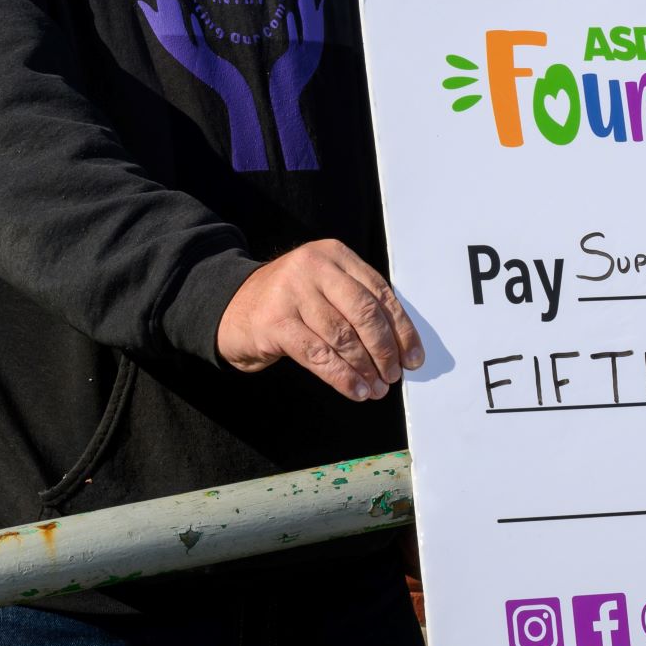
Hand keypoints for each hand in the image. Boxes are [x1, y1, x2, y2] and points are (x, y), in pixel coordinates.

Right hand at [216, 238, 423, 401]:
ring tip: (378, 389)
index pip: (380, 292)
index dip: (401, 328)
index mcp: (334, 254)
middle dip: (385, 350)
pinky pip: (318, 354)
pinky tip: (355, 391)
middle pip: (365, 312)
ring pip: (343, 336)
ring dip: (366, 368)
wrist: (231, 308)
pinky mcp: (275, 322)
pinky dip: (342, 376)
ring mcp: (291, 292)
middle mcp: (313, 266)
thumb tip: (401, 347)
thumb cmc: (289, 303)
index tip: (414, 357)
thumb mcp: (324, 289)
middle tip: (395, 375)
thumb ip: (357, 305)